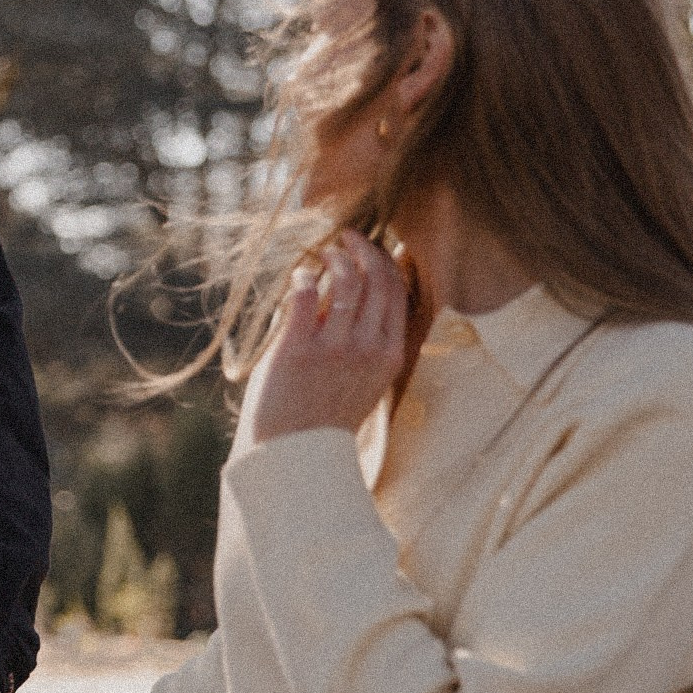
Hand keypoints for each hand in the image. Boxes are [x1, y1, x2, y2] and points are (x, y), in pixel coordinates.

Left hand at [254, 229, 407, 441]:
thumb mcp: (364, 381)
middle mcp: (367, 349)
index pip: (398, 291)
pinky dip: (303, 276)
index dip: (385, 260)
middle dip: (364, 248)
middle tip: (346, 236)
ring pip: (346, 282)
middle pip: (377, 279)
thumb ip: (367, 342)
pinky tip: (299, 275)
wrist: (294, 456)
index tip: (370, 247)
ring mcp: (333, 349)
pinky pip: (305, 295)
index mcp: (389, 355)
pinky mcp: (297, 349)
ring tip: (323, 253)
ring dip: (334, 257)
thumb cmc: (324, 418)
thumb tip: (357, 292)